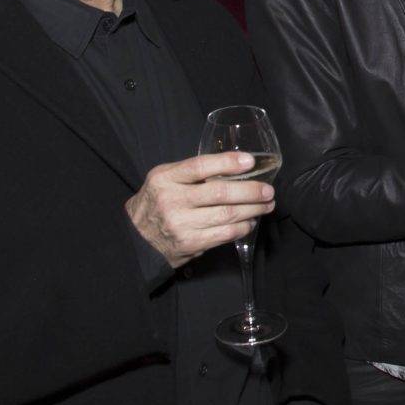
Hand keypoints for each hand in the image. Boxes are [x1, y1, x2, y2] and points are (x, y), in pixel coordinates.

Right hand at [126, 152, 275, 269]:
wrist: (136, 238)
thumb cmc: (156, 203)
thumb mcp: (164, 180)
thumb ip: (191, 173)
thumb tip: (233, 167)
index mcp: (165, 178)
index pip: (200, 166)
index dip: (227, 163)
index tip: (250, 161)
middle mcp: (171, 200)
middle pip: (220, 193)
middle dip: (251, 191)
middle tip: (268, 190)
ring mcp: (180, 224)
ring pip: (226, 214)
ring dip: (253, 209)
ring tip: (266, 205)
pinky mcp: (190, 243)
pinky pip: (224, 234)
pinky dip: (242, 227)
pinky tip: (250, 221)